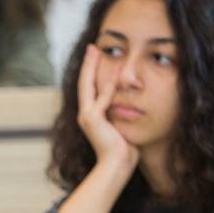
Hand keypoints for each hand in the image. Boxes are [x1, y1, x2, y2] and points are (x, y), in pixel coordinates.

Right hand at [76, 45, 139, 172]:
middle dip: (88, 64)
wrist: (117, 165)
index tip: (96, 55)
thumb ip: (119, 112)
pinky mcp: (93, 120)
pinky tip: (116, 73)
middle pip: (84, 83)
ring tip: (97, 51)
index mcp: (91, 115)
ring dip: (93, 67)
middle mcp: (85, 114)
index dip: (91, 71)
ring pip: (89, 86)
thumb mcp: (120, 125)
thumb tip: (129, 102)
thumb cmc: (123, 150)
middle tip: (92, 47)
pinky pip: (102, 99)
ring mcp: (87, 116)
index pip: (89, 87)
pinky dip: (109, 86)